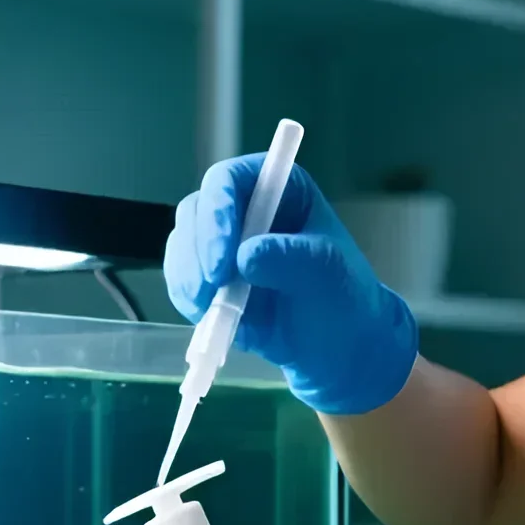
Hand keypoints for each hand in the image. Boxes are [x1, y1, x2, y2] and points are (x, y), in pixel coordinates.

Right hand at [165, 154, 418, 415]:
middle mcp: (243, 208)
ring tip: (211, 309)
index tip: (222, 257)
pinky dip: (187, 299)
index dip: (217, 211)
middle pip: (197, 211)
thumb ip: (291, 258)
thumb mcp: (328, 271)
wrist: (336, 344)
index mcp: (277, 189)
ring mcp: (221, 244)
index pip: (230, 181)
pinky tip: (208, 318)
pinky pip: (182, 281)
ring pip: (183, 246)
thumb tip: (245, 257)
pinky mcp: (209, 279)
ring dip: (188, 278)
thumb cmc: (341, 295)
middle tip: (211, 289)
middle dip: (198, 251)